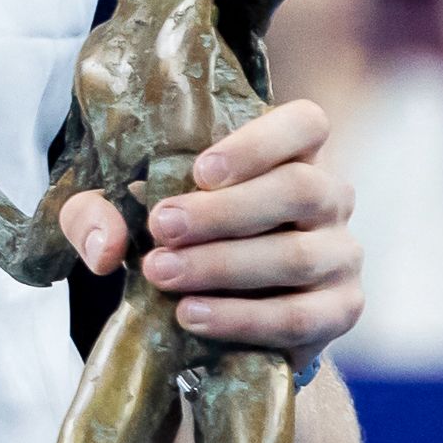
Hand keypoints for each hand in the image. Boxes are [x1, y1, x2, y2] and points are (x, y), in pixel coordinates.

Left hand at [54, 98, 362, 363]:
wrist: (228, 313)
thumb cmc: (184, 239)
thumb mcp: (130, 214)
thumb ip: (100, 213)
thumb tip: (103, 247)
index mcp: (296, 153)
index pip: (305, 123)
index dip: (257, 142)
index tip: (199, 170)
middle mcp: (331, 196)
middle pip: (300, 188)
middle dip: (224, 211)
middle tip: (163, 228)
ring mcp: (342, 254)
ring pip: (297, 256)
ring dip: (224, 266)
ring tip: (163, 274)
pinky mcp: (341, 310)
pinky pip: (299, 316)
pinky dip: (242, 318)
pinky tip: (192, 315)